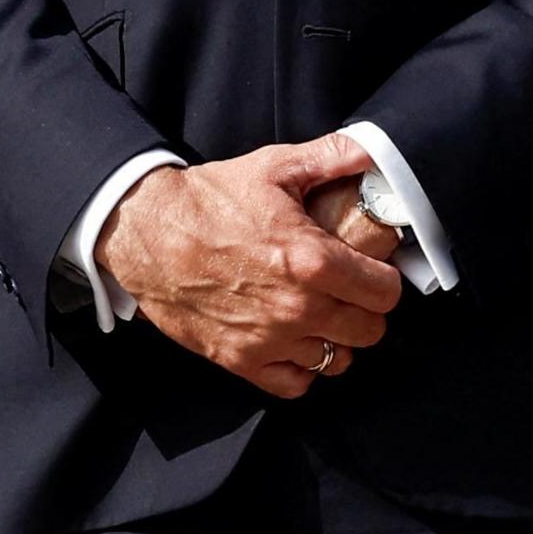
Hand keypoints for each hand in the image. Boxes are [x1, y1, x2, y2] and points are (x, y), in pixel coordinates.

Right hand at [98, 134, 402, 396]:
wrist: (146, 232)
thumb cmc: (210, 200)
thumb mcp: (275, 166)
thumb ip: (334, 157)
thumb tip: (376, 149)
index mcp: (312, 261)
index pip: (386, 293)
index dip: (386, 279)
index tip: (374, 269)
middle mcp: (296, 308)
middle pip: (369, 331)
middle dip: (366, 309)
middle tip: (350, 290)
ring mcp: (268, 339)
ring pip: (336, 360)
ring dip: (334, 337)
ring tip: (321, 313)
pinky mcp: (239, 359)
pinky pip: (295, 384)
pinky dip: (302, 367)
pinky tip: (296, 340)